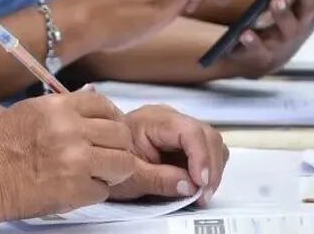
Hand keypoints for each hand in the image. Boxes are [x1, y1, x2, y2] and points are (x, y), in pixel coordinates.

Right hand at [0, 90, 138, 220]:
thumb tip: (93, 106)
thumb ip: (63, 108)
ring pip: (122, 163)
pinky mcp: (76, 190)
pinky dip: (94, 192)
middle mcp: (71, 130)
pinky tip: (77, 188)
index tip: (109, 128)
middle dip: (117, 145)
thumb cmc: (1, 145)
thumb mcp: (31, 111)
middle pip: (121, 134)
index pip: (104, 104)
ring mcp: (76, 161)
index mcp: (59, 107)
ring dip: (113, 170)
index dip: (111, 117)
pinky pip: (104, 191)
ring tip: (97, 173)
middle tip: (107, 154)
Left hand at [109, 105, 227, 205]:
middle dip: (210, 167)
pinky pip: (207, 150)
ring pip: (212, 142)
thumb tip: (191, 185)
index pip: (189, 131)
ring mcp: (179, 128)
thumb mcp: (130, 176)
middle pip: (207, 135)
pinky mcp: (184, 140)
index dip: (201, 157)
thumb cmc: (110, 159)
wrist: (100, 153)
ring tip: (201, 194)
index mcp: (153, 120)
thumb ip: (159, 179)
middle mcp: (170, 118)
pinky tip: (197, 185)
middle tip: (203, 195)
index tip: (201, 183)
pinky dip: (208, 169)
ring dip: (212, 169)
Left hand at [226, 0, 313, 76]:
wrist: (262, 60)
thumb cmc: (283, 22)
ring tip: (276, 0)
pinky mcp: (264, 54)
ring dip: (282, 12)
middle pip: (309, 2)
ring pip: (287, 26)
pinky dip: (253, 40)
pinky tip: (245, 33)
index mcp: (313, 4)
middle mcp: (304, 22)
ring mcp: (285, 40)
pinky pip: (258, 47)